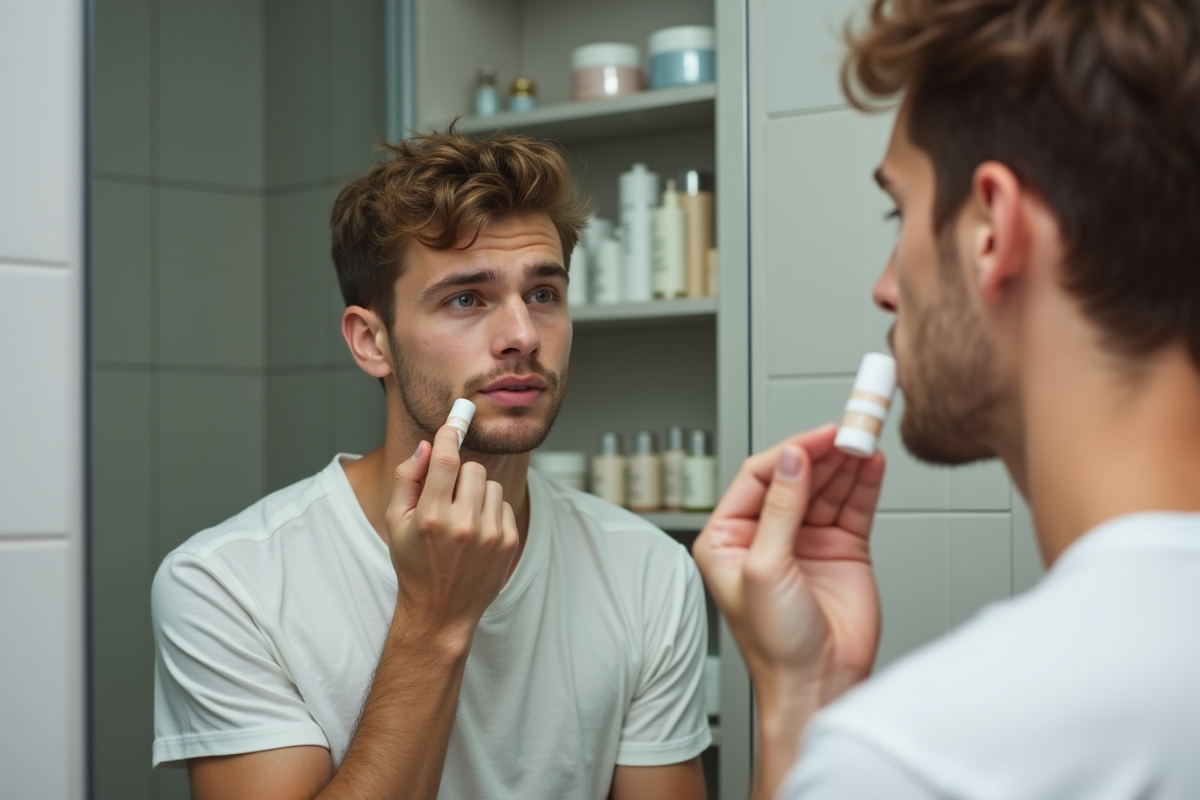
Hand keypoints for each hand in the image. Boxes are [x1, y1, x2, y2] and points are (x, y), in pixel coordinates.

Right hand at [385, 424, 518, 642]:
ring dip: (476, 493)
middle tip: (448, 496)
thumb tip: (427, 445)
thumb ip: (408, 478)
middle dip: (460, 475)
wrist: (441, 610)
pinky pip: (504, 504)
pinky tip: (475, 533)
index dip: (450, 434)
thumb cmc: (414, 563)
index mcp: (431, 517)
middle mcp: (463, 525)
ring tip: (461, 519)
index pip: (446, 460)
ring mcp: (490, 535)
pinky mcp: (509, 542)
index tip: (454, 420)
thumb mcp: (397, 522)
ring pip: (490, 485)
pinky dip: (490, 511)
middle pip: (472, 468)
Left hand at [692, 425, 884, 706]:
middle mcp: (767, 533)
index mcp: (729, 537)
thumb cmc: (775, 645)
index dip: (789, 453)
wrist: (818, 685)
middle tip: (848, 431)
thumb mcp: (766, 570)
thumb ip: (780, 511)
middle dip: (821, 452)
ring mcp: (806, 538)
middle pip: (796, 475)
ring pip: (827, 486)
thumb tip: (791, 461)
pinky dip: (864, 484)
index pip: (758, 477)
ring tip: (864, 440)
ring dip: (845, 463)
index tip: (817, 438)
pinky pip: (853, 506)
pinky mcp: (842, 549)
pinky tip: (873, 464)